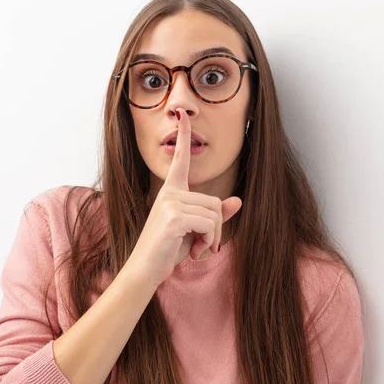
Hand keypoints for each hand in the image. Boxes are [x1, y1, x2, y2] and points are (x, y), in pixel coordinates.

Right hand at [124, 108, 241, 288]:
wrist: (146, 269)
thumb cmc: (168, 250)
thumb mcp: (195, 230)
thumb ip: (215, 215)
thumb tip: (237, 201)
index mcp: (172, 191)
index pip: (180, 159)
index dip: (183, 135)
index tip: (181, 113)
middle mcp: (170, 193)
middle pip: (214, 202)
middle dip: (216, 229)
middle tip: (201, 245)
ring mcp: (170, 203)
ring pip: (214, 214)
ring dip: (213, 238)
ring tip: (196, 249)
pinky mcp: (173, 217)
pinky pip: (209, 224)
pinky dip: (209, 241)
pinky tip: (194, 252)